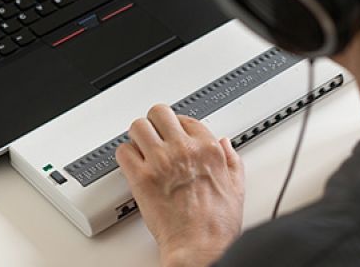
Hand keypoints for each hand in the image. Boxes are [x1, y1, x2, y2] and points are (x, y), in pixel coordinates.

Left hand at [116, 104, 244, 266]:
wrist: (200, 247)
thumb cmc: (217, 224)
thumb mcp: (236, 186)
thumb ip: (231, 159)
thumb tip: (225, 144)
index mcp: (208, 148)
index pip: (186, 118)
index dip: (177, 126)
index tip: (173, 133)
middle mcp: (184, 150)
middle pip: (159, 113)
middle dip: (155, 122)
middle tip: (153, 134)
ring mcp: (161, 162)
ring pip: (138, 127)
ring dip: (137, 136)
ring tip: (140, 147)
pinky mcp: (141, 178)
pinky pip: (123, 152)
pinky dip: (125, 156)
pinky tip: (132, 164)